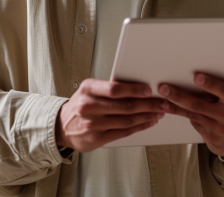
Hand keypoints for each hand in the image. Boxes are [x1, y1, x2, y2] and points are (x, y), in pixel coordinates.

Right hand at [55, 78, 169, 152]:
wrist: (62, 125)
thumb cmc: (80, 104)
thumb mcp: (89, 90)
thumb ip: (107, 88)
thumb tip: (136, 85)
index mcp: (88, 89)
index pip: (114, 89)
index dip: (133, 90)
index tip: (148, 90)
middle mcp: (89, 106)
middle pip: (124, 106)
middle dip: (147, 104)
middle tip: (162, 103)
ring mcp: (93, 124)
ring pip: (126, 120)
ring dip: (146, 116)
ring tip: (158, 112)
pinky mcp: (97, 139)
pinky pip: (123, 132)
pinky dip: (139, 127)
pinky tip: (148, 122)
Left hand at [159, 73, 223, 157]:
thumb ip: (218, 90)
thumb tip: (192, 77)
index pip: (223, 90)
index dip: (209, 83)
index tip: (196, 76)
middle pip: (199, 105)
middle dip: (179, 96)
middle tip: (163, 88)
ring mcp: (219, 129)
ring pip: (192, 114)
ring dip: (174, 106)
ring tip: (161, 99)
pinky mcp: (211, 138)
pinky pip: (193, 122)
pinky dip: (180, 114)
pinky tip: (168, 108)